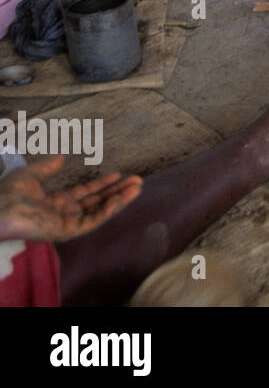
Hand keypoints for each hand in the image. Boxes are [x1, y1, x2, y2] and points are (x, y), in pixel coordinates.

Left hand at [0, 156, 141, 242]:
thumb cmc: (9, 193)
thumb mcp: (31, 175)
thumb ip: (47, 167)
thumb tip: (61, 156)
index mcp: (56, 202)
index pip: (86, 193)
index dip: (103, 184)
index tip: (119, 174)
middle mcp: (65, 213)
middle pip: (98, 201)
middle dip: (118, 191)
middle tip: (137, 181)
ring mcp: (68, 223)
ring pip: (100, 211)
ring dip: (119, 199)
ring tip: (137, 187)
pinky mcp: (68, 231)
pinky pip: (93, 220)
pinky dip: (109, 209)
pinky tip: (120, 197)